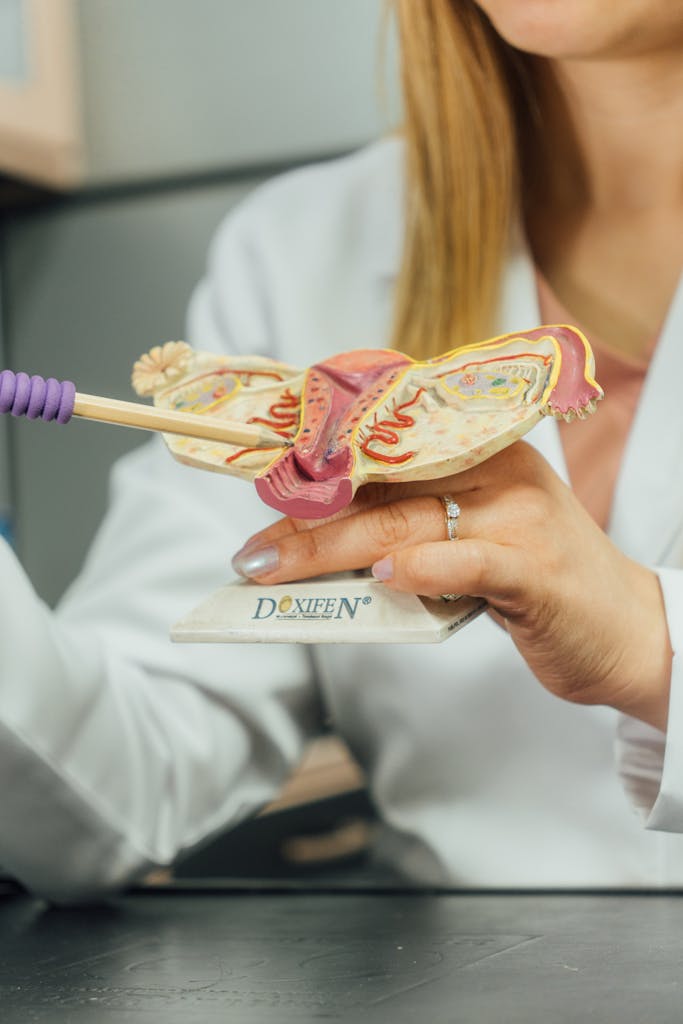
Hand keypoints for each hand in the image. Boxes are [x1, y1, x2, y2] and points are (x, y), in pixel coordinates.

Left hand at [232, 442, 671, 729]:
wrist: (625, 629)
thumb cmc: (536, 580)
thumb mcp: (474, 532)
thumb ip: (412, 521)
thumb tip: (321, 534)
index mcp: (481, 451)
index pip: (387, 446)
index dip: (321, 462)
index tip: (262, 482)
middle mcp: (499, 472)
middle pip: (382, 488)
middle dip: (307, 520)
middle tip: (251, 550)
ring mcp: (519, 519)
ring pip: (407, 524)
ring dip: (331, 551)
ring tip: (275, 569)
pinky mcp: (536, 572)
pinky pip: (468, 563)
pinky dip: (422, 571)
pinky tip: (381, 580)